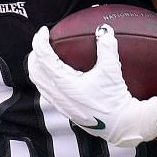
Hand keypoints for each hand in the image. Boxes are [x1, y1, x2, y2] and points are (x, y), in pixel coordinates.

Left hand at [27, 23, 156, 148]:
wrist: (120, 125)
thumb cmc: (115, 100)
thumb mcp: (111, 71)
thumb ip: (107, 48)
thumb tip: (104, 31)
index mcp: (65, 84)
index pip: (44, 58)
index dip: (40, 41)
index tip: (44, 31)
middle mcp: (58, 95)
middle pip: (35, 70)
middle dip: (35, 53)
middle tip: (41, 41)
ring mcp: (60, 104)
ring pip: (39, 82)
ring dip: (37, 67)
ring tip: (43, 56)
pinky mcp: (65, 110)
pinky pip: (46, 92)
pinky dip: (44, 79)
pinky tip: (54, 75)